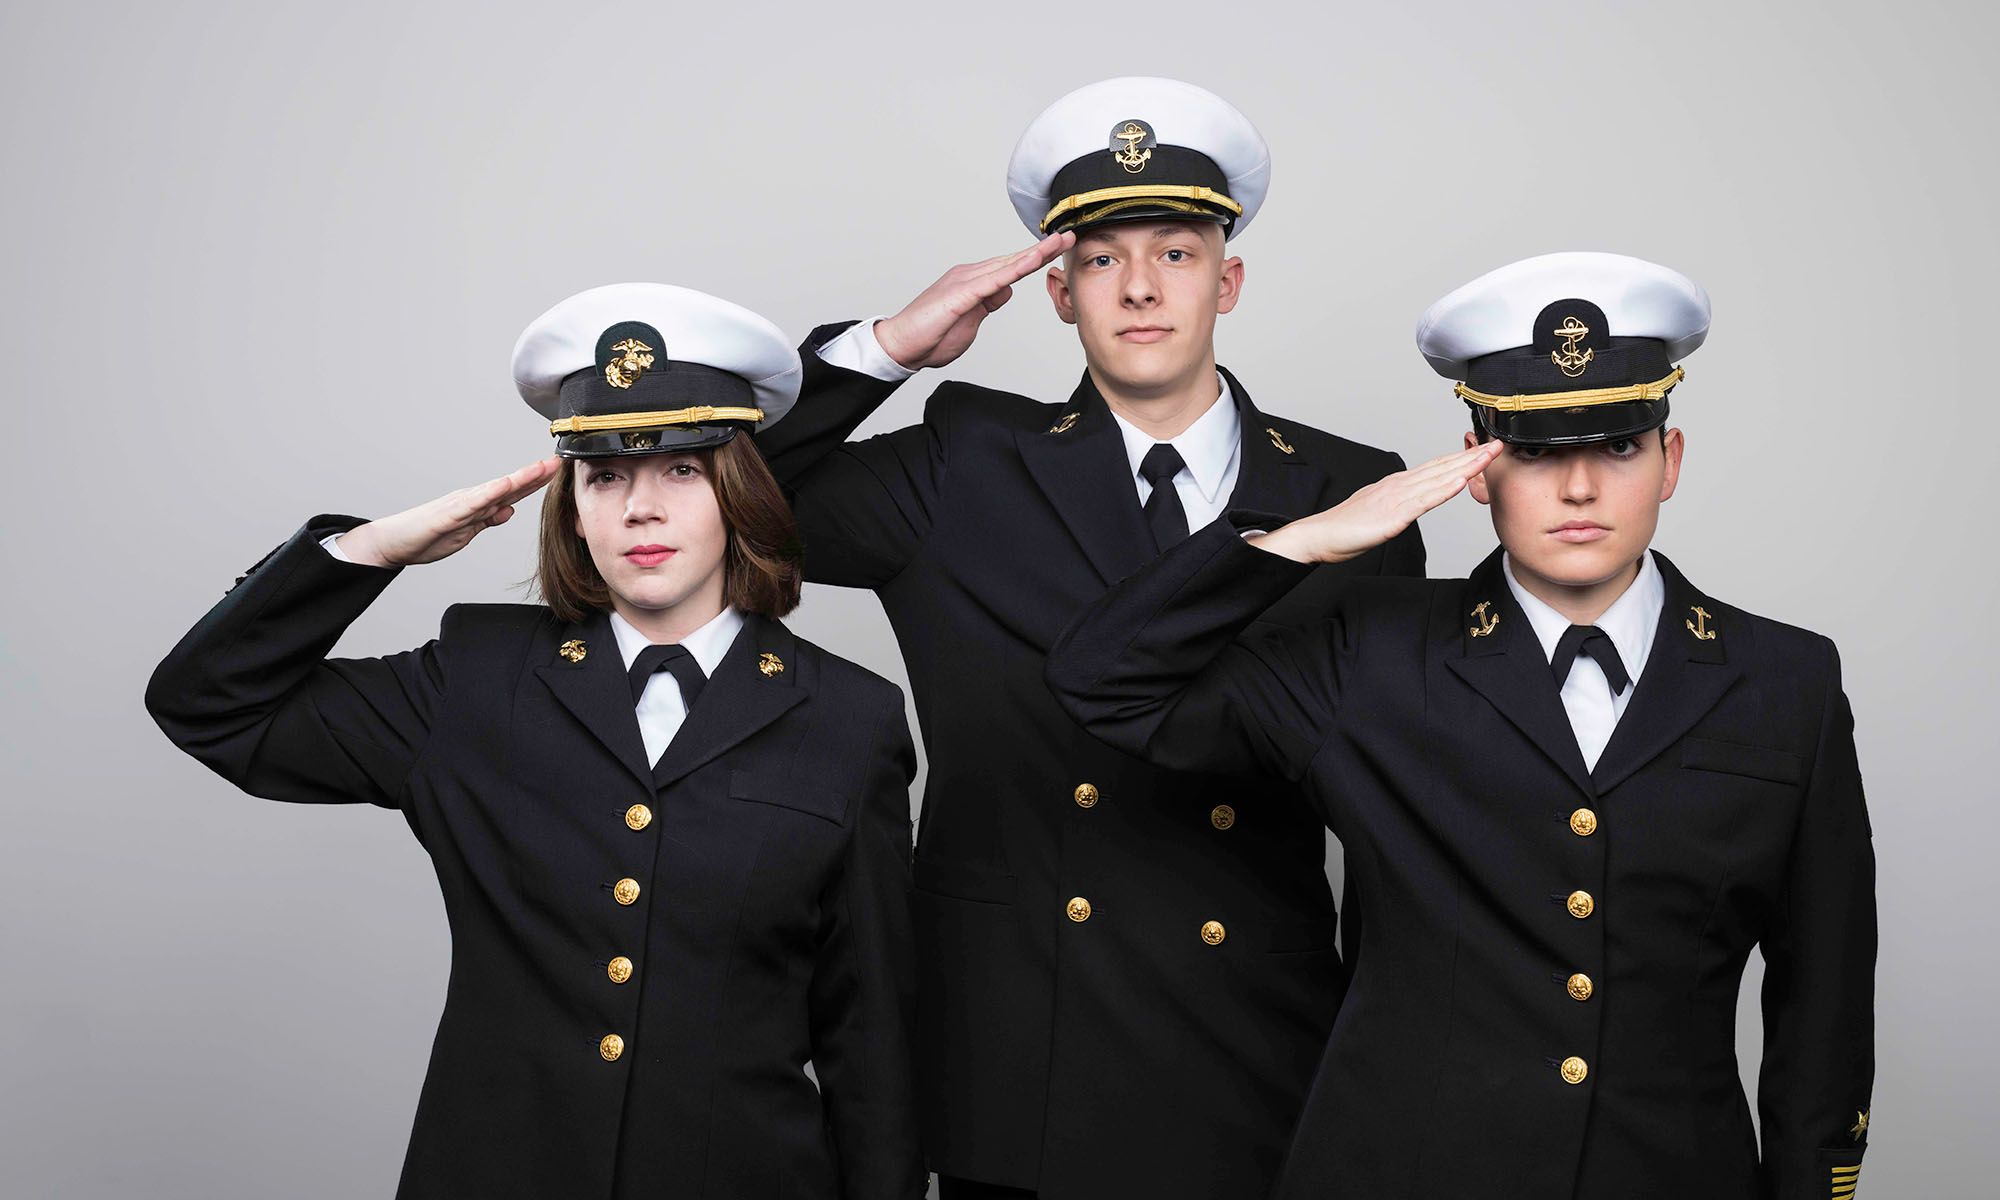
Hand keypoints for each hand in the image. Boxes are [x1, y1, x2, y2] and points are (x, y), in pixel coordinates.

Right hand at [336, 457, 562, 567]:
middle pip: (510, 485)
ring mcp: (460, 505)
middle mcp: (472, 499)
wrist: (393, 543)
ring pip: (496, 489)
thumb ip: (488, 519)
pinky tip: (506, 485)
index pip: (513, 491)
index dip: (536, 481)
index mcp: (478, 504)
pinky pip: (473, 504)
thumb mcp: (467, 532)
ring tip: (541, 468)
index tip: (556, 471)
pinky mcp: (447, 515)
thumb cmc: (426, 537)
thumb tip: (509, 509)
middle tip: (558, 461)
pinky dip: (491, 493)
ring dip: (519, 478)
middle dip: (535, 474)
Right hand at [874, 231, 1074, 369]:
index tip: (1058, 249)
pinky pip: (994, 280)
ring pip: (1007, 264)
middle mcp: (970, 275)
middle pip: (1013, 259)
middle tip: (1069, 236)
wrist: (901, 345)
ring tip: (1059, 242)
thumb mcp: (971, 320)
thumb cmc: (931, 336)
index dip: (1036, 257)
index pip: (1011, 266)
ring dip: (1035, 253)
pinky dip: (1016, 269)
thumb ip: (989, 303)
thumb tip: (1006, 291)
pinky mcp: (961, 294)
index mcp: (973, 282)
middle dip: (1043, 248)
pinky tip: (1033, 261)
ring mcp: (965, 282)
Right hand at [1251, 441, 1506, 564]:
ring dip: (1466, 465)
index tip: (1483, 449)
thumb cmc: (1344, 529)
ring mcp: (1397, 497)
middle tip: (1498, 442)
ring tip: (1490, 454)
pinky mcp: (1394, 515)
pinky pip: (1424, 500)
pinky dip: (1444, 488)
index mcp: (1397, 485)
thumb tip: (1412, 502)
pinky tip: (1461, 480)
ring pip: (1438, 477)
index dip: (1461, 456)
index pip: (1435, 466)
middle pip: (1442, 466)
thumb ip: (1397, 504)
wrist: (1319, 536)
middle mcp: (1399, 485)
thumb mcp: (1378, 512)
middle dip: (1473, 454)